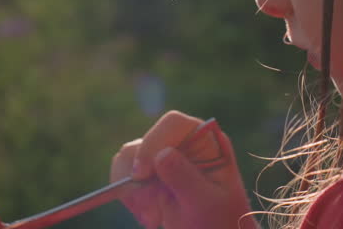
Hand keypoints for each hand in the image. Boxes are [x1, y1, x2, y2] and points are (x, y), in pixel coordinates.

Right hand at [110, 110, 259, 228]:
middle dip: (140, 179)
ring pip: (128, 157)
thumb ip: (185, 178)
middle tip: (152, 213)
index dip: (153, 142)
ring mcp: (162, 156)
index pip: (174, 123)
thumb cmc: (220, 220)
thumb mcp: (206, 203)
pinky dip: (129, 198)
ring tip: (153, 219)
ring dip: (133, 192)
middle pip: (144, 141)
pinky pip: (123, 174)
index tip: (141, 174)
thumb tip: (161, 155)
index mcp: (205, 141)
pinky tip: (149, 217)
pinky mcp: (148, 172)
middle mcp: (182, 142)